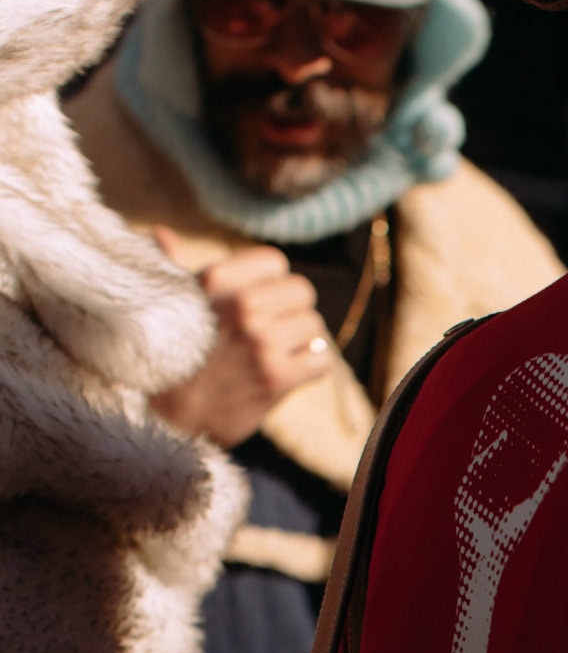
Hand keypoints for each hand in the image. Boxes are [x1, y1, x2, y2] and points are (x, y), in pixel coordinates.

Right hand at [150, 230, 329, 445]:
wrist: (167, 419)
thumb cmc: (167, 357)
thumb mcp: (168, 305)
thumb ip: (170, 266)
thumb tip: (161, 234)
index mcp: (215, 281)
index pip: (275, 261)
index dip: (274, 281)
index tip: (262, 298)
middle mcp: (242, 307)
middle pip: (302, 290)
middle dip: (292, 310)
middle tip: (275, 329)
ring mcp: (262, 343)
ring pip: (314, 325)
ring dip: (302, 340)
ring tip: (278, 353)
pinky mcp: (277, 377)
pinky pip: (322, 359)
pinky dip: (312, 367)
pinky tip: (290, 371)